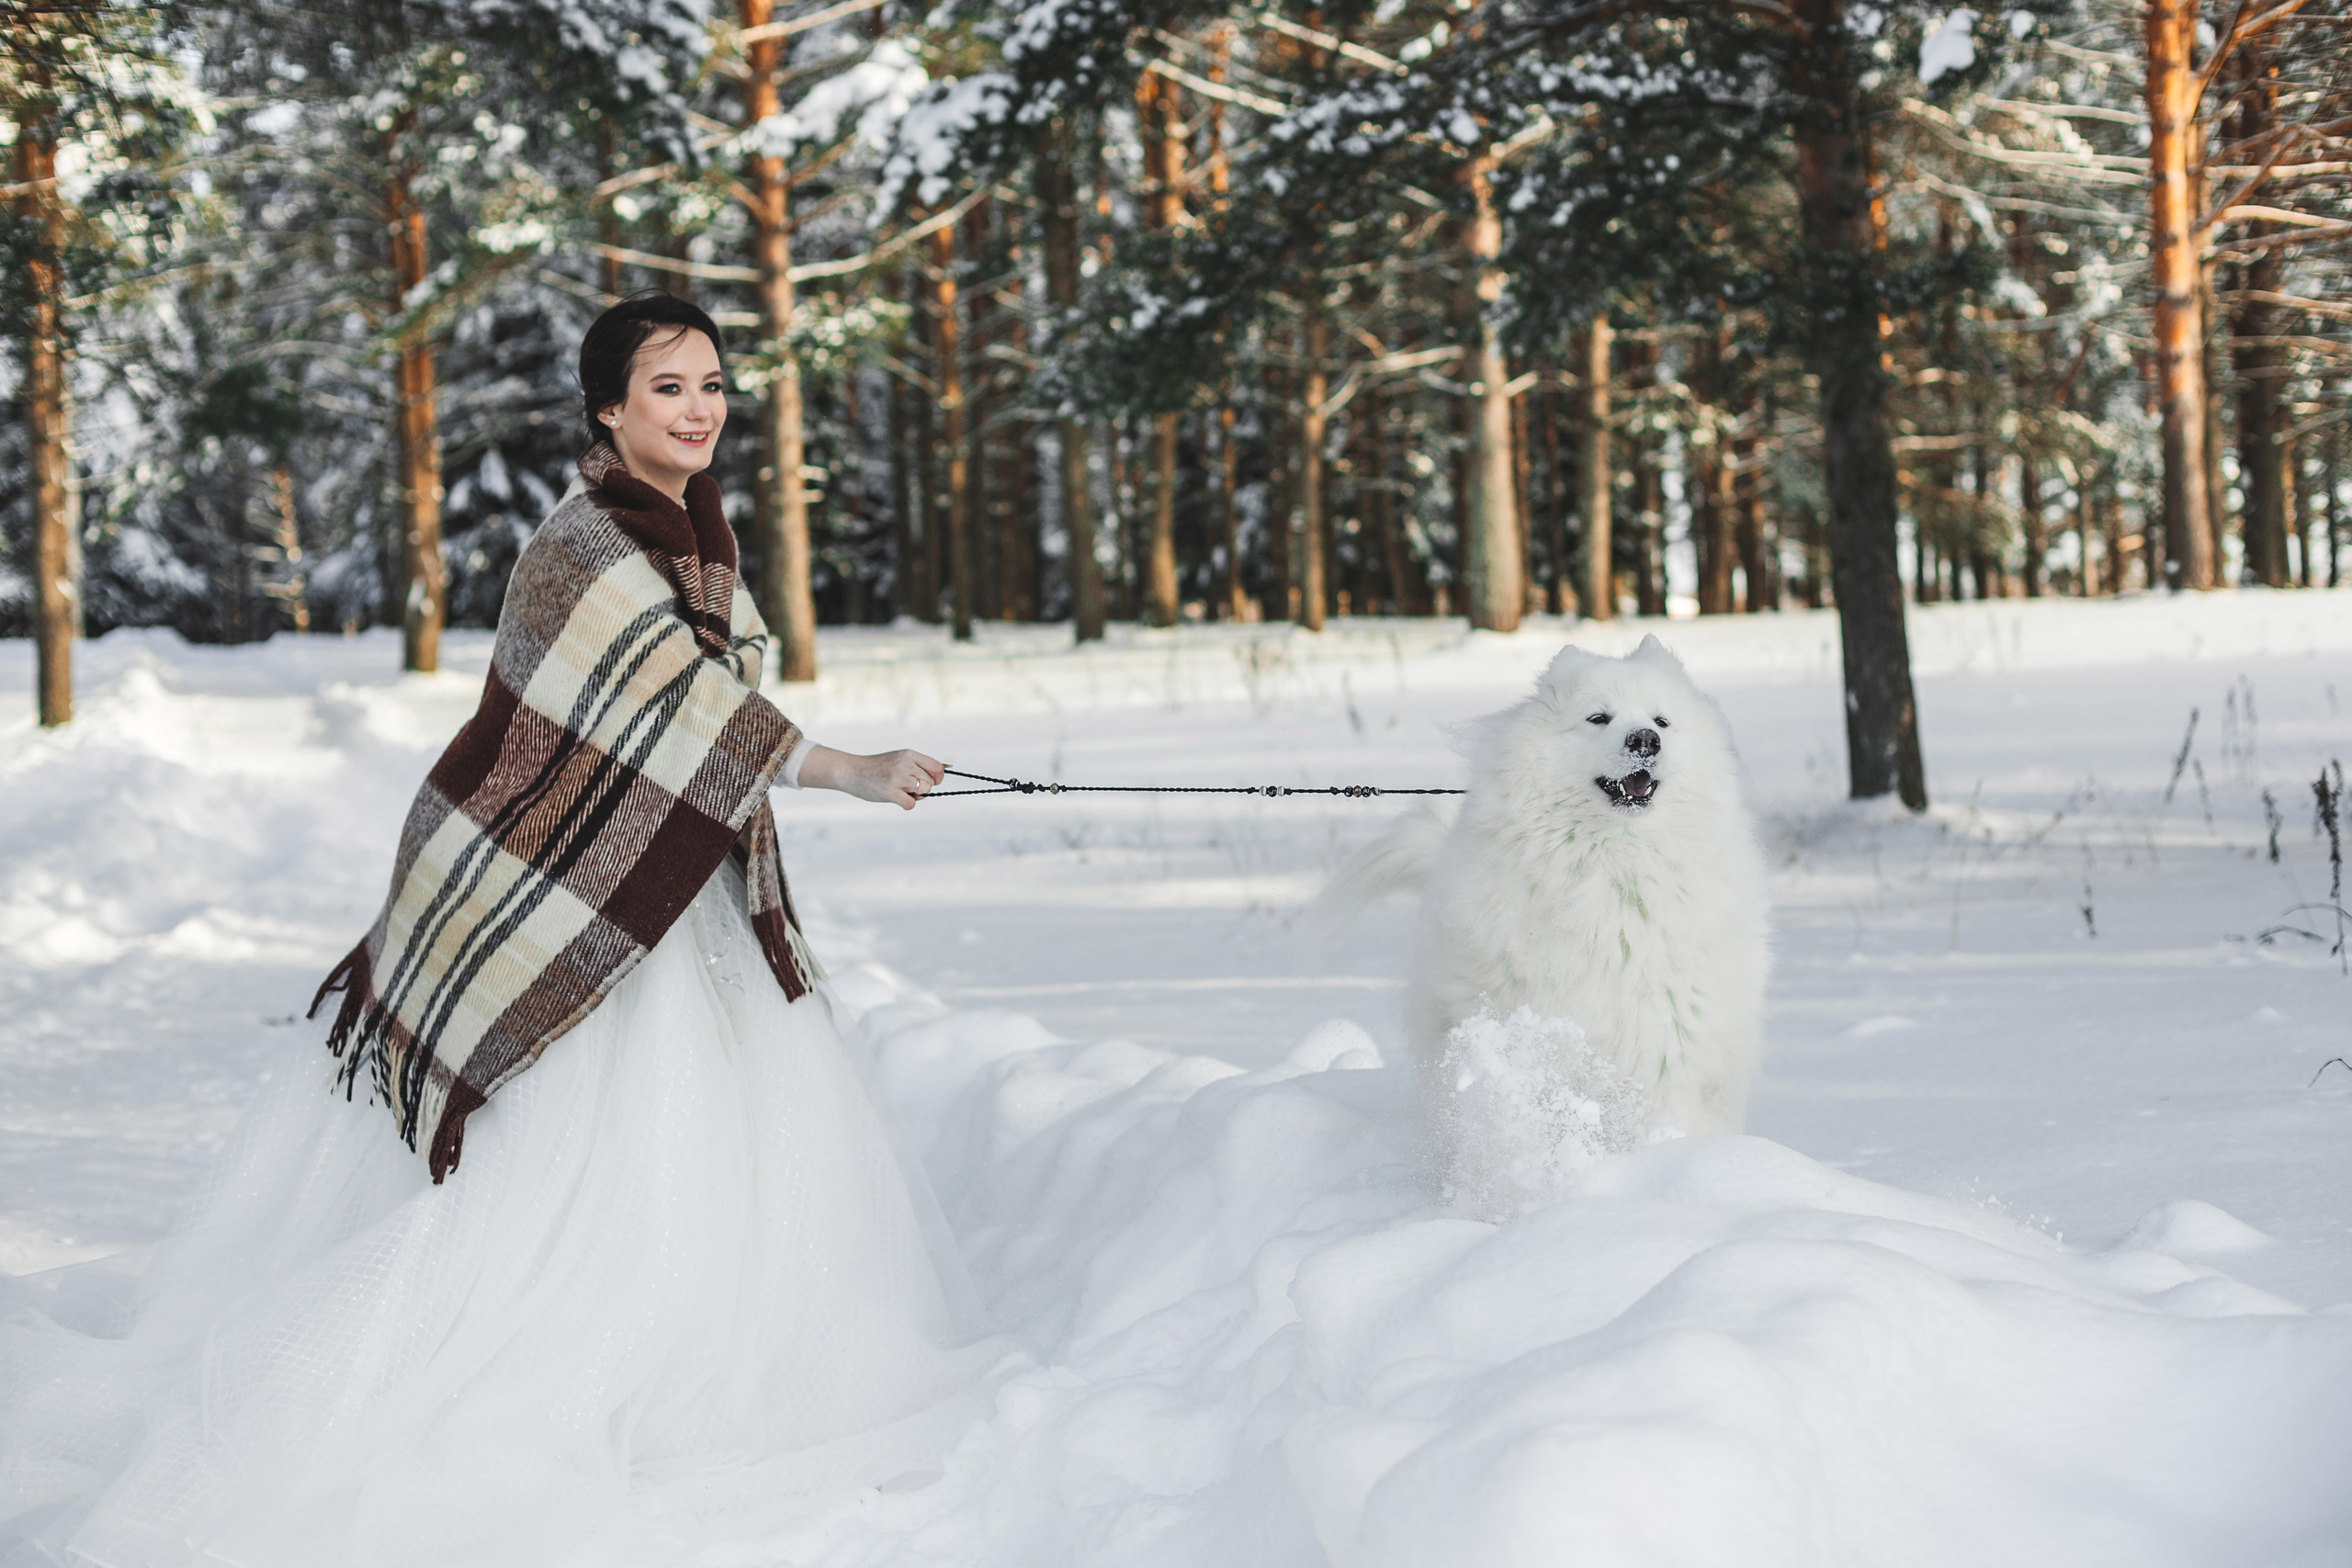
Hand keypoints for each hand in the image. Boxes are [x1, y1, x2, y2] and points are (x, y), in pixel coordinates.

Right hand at [799, 745, 944, 809]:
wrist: (852, 771)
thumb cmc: (878, 768)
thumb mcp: (900, 759)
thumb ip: (919, 765)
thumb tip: (946, 769)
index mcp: (909, 754)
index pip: (937, 768)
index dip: (937, 778)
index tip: (930, 782)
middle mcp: (905, 764)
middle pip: (930, 783)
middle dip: (922, 788)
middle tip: (907, 787)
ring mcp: (897, 778)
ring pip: (923, 792)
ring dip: (914, 796)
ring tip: (900, 791)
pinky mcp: (890, 792)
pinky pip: (911, 804)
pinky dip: (906, 804)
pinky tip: (896, 799)